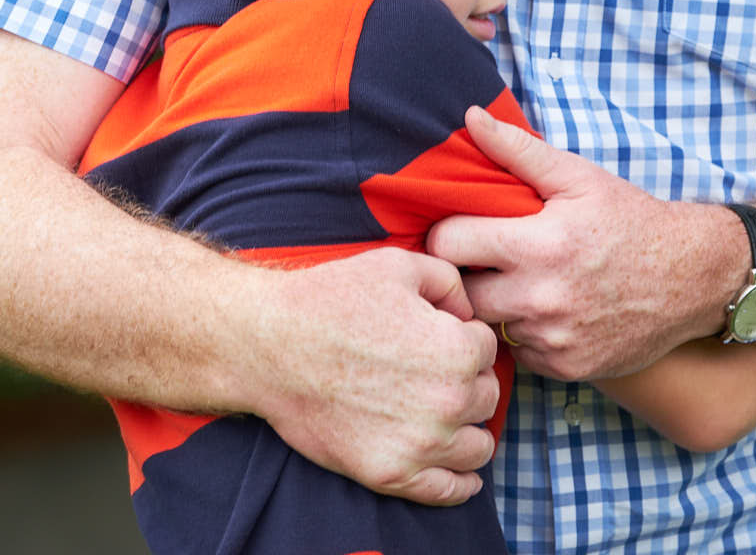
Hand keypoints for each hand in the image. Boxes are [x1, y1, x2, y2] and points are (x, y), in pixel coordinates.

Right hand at [241, 247, 501, 505]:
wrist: (269, 345)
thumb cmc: (329, 299)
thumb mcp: (396, 265)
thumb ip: (449, 281)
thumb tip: (467, 314)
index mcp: (457, 350)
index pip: (487, 348)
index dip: (462, 336)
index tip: (433, 335)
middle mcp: (448, 402)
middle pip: (486, 396)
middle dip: (466, 380)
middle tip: (431, 370)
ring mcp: (420, 445)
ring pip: (477, 446)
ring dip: (466, 428)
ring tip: (442, 414)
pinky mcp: (391, 474)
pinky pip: (450, 491)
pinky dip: (461, 482)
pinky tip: (459, 470)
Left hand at [426, 107, 734, 381]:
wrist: (694, 277)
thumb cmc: (630, 221)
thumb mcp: (578, 178)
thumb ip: (518, 150)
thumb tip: (471, 118)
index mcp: (537, 245)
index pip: (447, 243)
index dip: (447, 233)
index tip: (462, 230)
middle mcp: (541, 297)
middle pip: (460, 292)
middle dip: (465, 275)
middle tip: (484, 261)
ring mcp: (554, 338)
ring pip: (488, 326)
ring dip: (494, 307)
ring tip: (516, 284)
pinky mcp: (568, 368)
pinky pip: (519, 354)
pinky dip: (524, 335)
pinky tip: (544, 312)